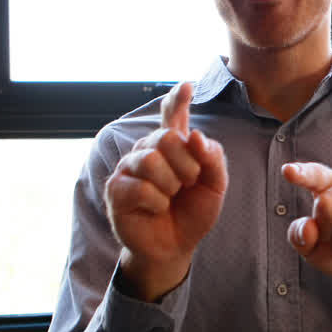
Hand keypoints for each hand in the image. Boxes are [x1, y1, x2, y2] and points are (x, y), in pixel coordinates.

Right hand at [104, 81, 228, 301]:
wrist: (175, 246)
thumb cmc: (192, 213)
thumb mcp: (215, 186)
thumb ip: (213, 158)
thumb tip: (195, 135)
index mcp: (174, 147)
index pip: (173, 116)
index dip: (177, 100)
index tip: (187, 85)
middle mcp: (148, 150)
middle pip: (167, 137)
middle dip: (187, 165)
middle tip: (188, 184)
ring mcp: (129, 167)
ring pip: (151, 160)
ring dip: (170, 185)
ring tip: (170, 197)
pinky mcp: (116, 188)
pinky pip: (141, 187)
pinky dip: (157, 202)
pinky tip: (155, 209)